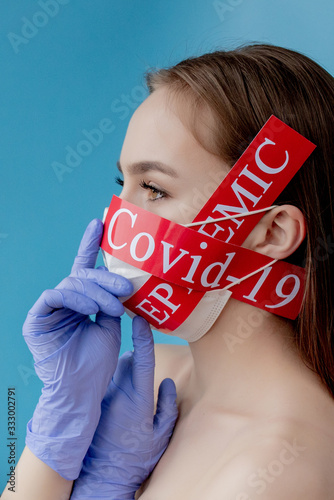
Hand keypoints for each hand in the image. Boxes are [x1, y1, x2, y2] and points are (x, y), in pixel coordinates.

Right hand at [24, 219, 132, 479]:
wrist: (82, 391)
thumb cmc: (97, 363)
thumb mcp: (110, 327)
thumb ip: (112, 303)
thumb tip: (125, 281)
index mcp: (80, 302)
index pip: (85, 269)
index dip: (91, 244)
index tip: (100, 222)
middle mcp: (64, 302)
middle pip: (83, 276)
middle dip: (105, 278)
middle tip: (126, 288)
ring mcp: (49, 310)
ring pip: (72, 284)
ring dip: (96, 292)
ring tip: (114, 306)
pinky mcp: (37, 319)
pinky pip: (55, 296)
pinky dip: (76, 299)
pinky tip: (91, 309)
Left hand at [71, 316, 177, 498]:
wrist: (103, 475)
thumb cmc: (136, 458)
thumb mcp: (160, 436)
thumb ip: (167, 407)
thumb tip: (166, 381)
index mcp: (138, 399)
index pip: (142, 360)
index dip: (143, 337)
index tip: (142, 318)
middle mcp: (118, 393)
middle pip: (126, 360)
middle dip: (135, 358)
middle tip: (141, 373)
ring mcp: (104, 396)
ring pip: (114, 369)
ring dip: (123, 370)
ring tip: (129, 390)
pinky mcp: (95, 401)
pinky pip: (105, 380)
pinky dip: (112, 380)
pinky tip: (116, 398)